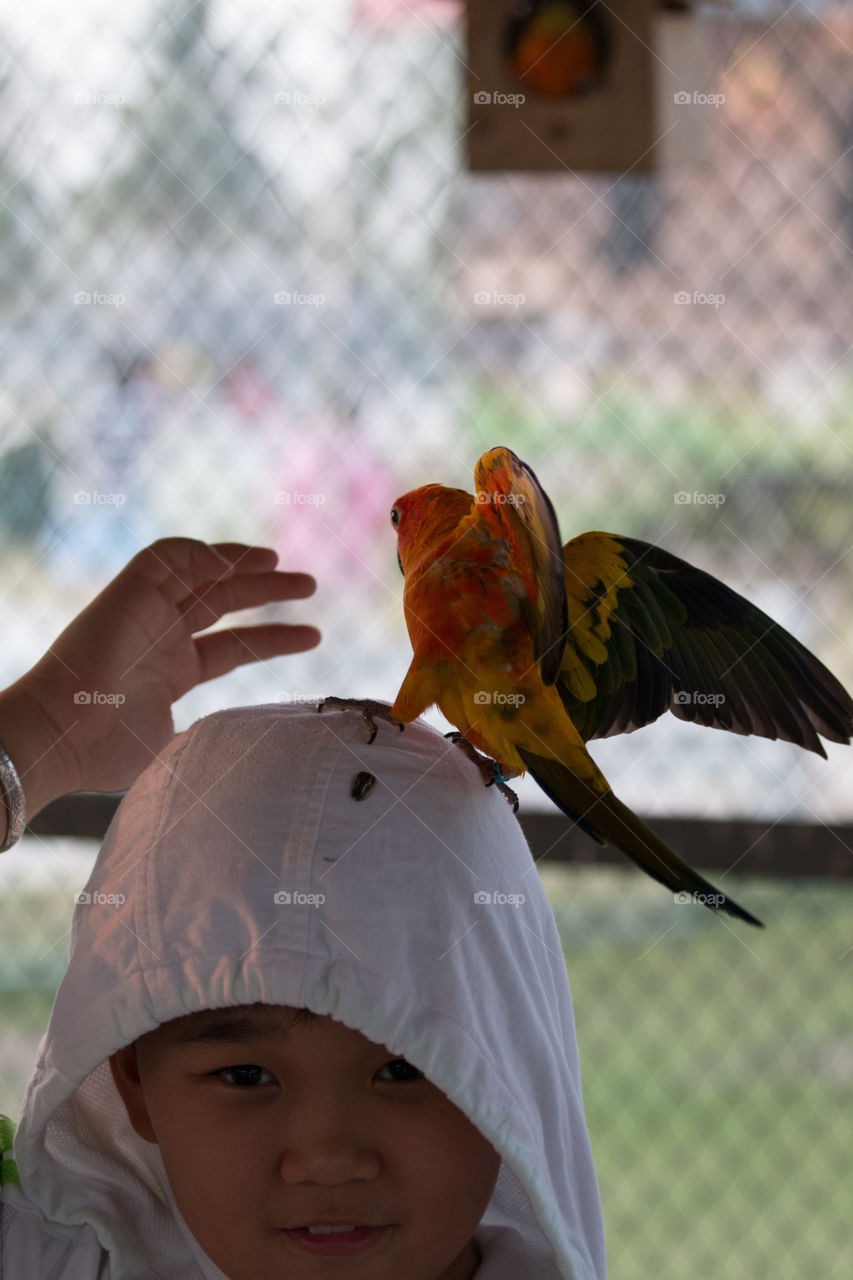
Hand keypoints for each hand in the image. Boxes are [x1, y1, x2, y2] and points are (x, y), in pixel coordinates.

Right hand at [0, 538, 319, 822]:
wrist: (62, 736)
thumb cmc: (112, 752)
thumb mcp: (180, 746)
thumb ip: (217, 736)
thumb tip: (260, 745)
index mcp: (173, 674)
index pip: (233, 647)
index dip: (274, 638)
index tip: (315, 635)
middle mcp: (161, 638)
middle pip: (223, 602)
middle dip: (268, 591)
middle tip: (310, 585)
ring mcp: (144, 613)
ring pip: (200, 573)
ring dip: (241, 563)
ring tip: (282, 564)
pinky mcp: (127, 592)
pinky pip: (166, 556)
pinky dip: (202, 553)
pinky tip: (240, 561)